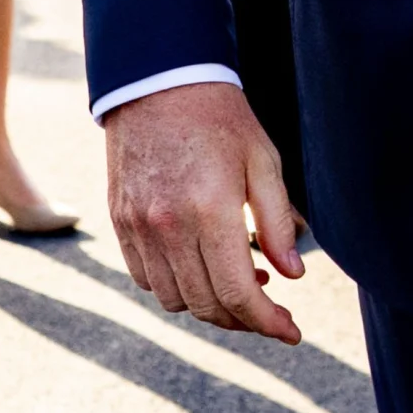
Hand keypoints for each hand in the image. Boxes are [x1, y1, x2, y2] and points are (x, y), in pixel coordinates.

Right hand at [101, 83, 303, 341]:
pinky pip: (146, 279)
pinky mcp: (120, 222)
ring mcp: (138, 227)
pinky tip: (199, 268)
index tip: (290, 331)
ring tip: (238, 283)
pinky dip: (175, 288)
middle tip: (270, 311)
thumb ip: (277, 221)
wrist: (157, 80)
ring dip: (209, 306)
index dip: (267, 322)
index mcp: (210, 210)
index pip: (237, 293)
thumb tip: (293, 277)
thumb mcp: (263, 160)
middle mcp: (168, 226)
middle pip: (206, 305)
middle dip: (244, 319)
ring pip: (174, 299)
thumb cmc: (219, 117)